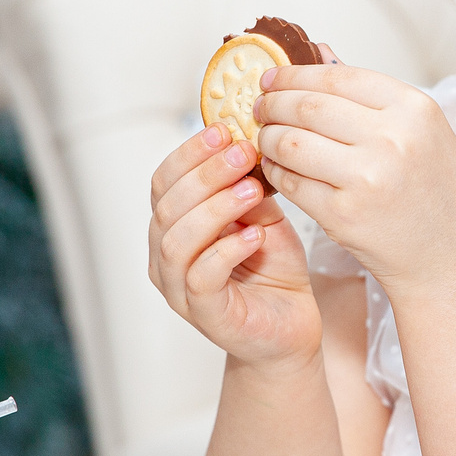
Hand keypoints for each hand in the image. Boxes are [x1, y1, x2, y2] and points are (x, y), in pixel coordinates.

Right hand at [148, 125, 321, 371]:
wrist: (291, 325)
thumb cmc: (272, 268)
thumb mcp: (262, 213)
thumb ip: (247, 184)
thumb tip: (246, 141)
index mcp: (173, 225)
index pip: (164, 181)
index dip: (190, 153)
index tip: (225, 130)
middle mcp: (166, 255)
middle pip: (167, 206)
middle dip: (206, 173)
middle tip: (243, 153)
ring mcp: (179, 288)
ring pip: (178, 240)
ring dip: (215, 208)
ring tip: (252, 190)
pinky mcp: (205, 315)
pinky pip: (201, 278)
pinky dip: (227, 251)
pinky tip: (256, 235)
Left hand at [253, 64, 455, 291]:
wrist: (451, 256)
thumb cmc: (436, 191)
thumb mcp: (422, 131)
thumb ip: (369, 94)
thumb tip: (319, 52)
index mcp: (415, 109)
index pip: (335, 76)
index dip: (294, 74)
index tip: (272, 78)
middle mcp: (393, 139)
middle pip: (308, 106)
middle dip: (273, 103)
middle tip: (260, 107)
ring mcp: (367, 178)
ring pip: (291, 142)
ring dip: (268, 137)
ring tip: (265, 138)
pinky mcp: (343, 215)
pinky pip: (291, 182)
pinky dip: (274, 172)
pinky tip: (275, 168)